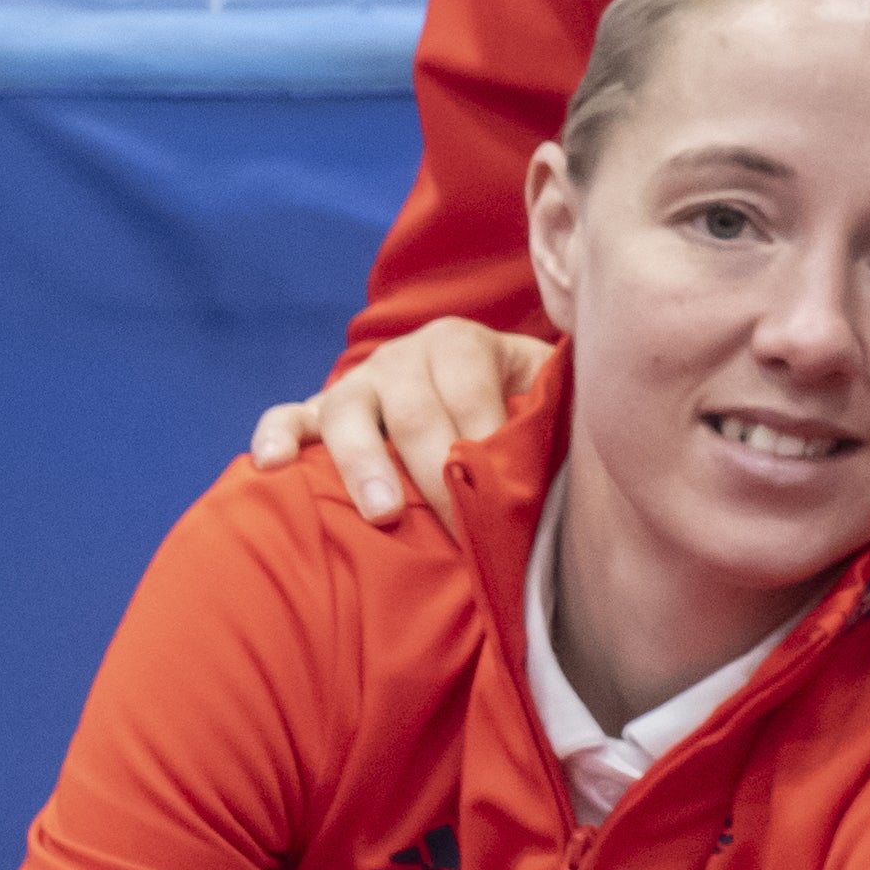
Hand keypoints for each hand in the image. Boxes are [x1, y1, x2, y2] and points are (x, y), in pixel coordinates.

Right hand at [250, 320, 553, 528]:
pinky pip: (286, 417)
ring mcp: (356, 383)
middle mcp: (403, 357)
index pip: (471, 390)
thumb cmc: (513, 407)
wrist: (465, 389)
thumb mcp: (542, 394)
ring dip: (365, 464)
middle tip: (458, 526)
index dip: (486, 442)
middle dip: (437, 470)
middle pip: (414, 410)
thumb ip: (556, 408)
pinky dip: (275, 438)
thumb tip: (598, 440)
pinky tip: (271, 467)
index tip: (502, 498)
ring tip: (385, 513)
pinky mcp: (316, 411)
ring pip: (347, 413)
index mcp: (462, 344)